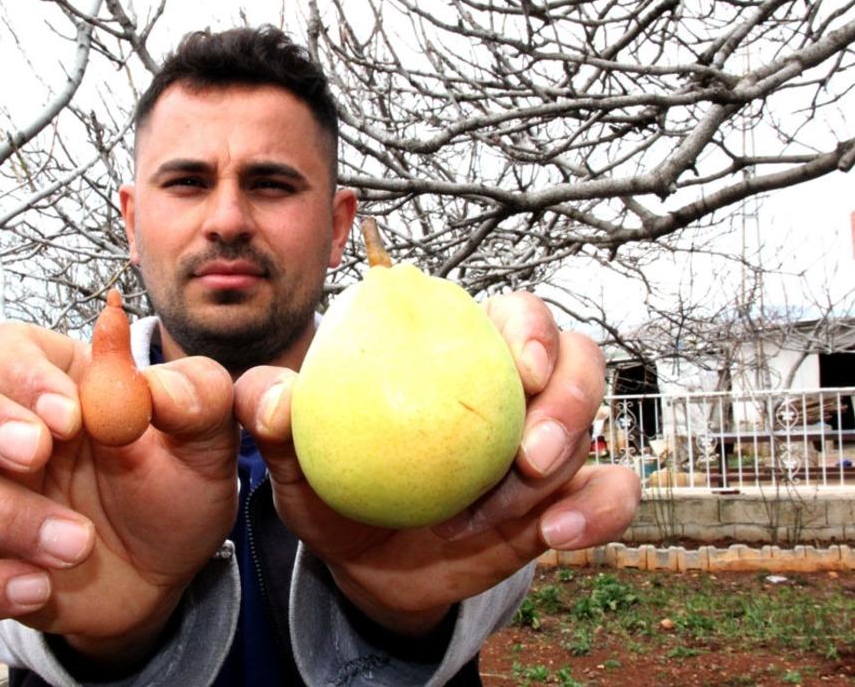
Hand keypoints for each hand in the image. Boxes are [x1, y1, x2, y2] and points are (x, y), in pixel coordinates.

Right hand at [0, 322, 239, 660]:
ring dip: (2, 514)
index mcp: (51, 376)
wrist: (164, 572)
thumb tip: (159, 387)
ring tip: (78, 544)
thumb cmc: (175, 487)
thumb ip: (197, 399)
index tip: (71, 416)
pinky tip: (36, 588)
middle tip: (35, 454)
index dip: (23, 375)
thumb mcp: (206, 441)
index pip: (3, 346)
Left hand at [233, 293, 639, 635]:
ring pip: (594, 425)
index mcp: (458, 354)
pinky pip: (611, 494)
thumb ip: (276, 421)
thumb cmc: (337, 492)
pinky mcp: (568, 497)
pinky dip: (601, 510)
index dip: (530, 327)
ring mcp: (548, 442)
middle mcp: (513, 390)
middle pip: (576, 358)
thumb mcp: (298, 461)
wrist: (368, 568)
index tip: (520, 364)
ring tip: (518, 506)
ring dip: (566, 463)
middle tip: (530, 452)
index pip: (514, 314)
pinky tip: (559, 535)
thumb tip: (273, 397)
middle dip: (569, 393)